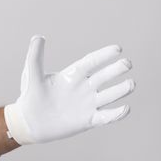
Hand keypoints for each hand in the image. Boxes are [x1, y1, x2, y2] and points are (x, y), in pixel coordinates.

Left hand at [3, 35, 134, 144]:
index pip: (92, 62)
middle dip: (117, 70)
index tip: (117, 48)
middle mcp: (84, 88)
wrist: (28, 122)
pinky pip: (107, 117)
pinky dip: (117, 114)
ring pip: (110, 95)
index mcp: (73, 75)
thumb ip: (35, 57)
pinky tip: (125, 108)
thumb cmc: (30, 97)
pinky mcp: (89, 120)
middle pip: (105, 77)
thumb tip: (38, 37)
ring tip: (131, 84)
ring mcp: (88, 104)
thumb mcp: (32, 76)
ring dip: (122, 89)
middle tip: (127, 64)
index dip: (104, 55)